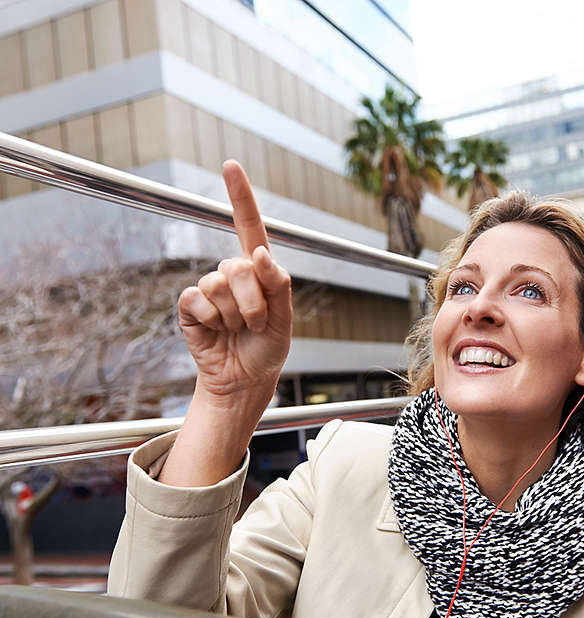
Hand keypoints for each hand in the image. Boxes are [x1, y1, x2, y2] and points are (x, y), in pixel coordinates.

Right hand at [178, 160, 291, 403]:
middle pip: (239, 266)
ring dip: (235, 315)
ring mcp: (210, 288)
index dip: (240, 196)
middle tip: (257, 324)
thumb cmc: (267, 348)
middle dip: (253, 302)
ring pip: (219, 285)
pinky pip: (198, 299)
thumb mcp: (285, 319)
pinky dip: (212, 319)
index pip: (250, 226)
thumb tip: (262, 253)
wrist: (243, 379)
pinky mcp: (191, 305)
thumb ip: (278, 285)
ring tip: (238, 330)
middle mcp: (233, 273)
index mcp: (259, 271)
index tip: (230, 165)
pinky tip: (216, 330)